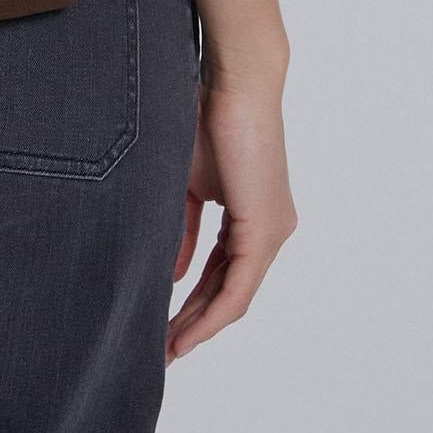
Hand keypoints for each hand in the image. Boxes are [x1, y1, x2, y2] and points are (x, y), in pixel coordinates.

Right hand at [168, 71, 296, 360]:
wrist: (234, 81)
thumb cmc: (206, 116)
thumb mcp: (187, 185)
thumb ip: (183, 229)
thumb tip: (175, 274)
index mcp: (252, 215)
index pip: (220, 271)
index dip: (192, 302)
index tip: (160, 324)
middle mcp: (271, 229)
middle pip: (227, 291)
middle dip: (192, 323)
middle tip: (160, 351)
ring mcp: (272, 232)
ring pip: (234, 296)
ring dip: (199, 326)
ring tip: (166, 351)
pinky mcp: (265, 230)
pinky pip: (237, 288)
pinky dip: (210, 314)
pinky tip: (185, 336)